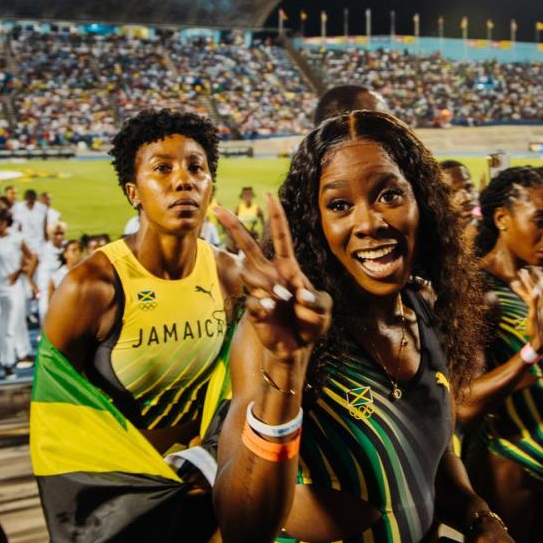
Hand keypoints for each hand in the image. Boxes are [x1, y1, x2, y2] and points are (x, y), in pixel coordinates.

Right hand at [214, 193, 331, 362]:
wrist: (299, 348)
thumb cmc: (312, 323)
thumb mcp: (325, 308)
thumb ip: (316, 300)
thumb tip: (298, 294)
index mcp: (288, 267)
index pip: (280, 237)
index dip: (276, 216)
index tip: (269, 195)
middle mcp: (270, 275)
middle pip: (249, 246)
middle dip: (234, 227)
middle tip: (217, 208)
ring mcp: (259, 291)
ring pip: (252, 275)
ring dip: (270, 286)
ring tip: (284, 299)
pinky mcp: (254, 309)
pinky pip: (255, 301)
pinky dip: (265, 305)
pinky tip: (271, 311)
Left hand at [510, 267, 542, 354]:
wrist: (541, 342)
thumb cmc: (537, 330)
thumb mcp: (533, 317)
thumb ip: (532, 309)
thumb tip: (529, 305)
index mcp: (541, 304)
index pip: (534, 290)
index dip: (528, 281)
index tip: (523, 272)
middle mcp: (542, 304)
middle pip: (534, 288)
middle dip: (528, 279)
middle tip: (522, 269)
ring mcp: (540, 309)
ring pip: (534, 293)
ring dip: (529, 283)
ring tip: (522, 274)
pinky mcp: (537, 315)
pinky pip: (535, 304)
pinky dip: (535, 297)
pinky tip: (534, 291)